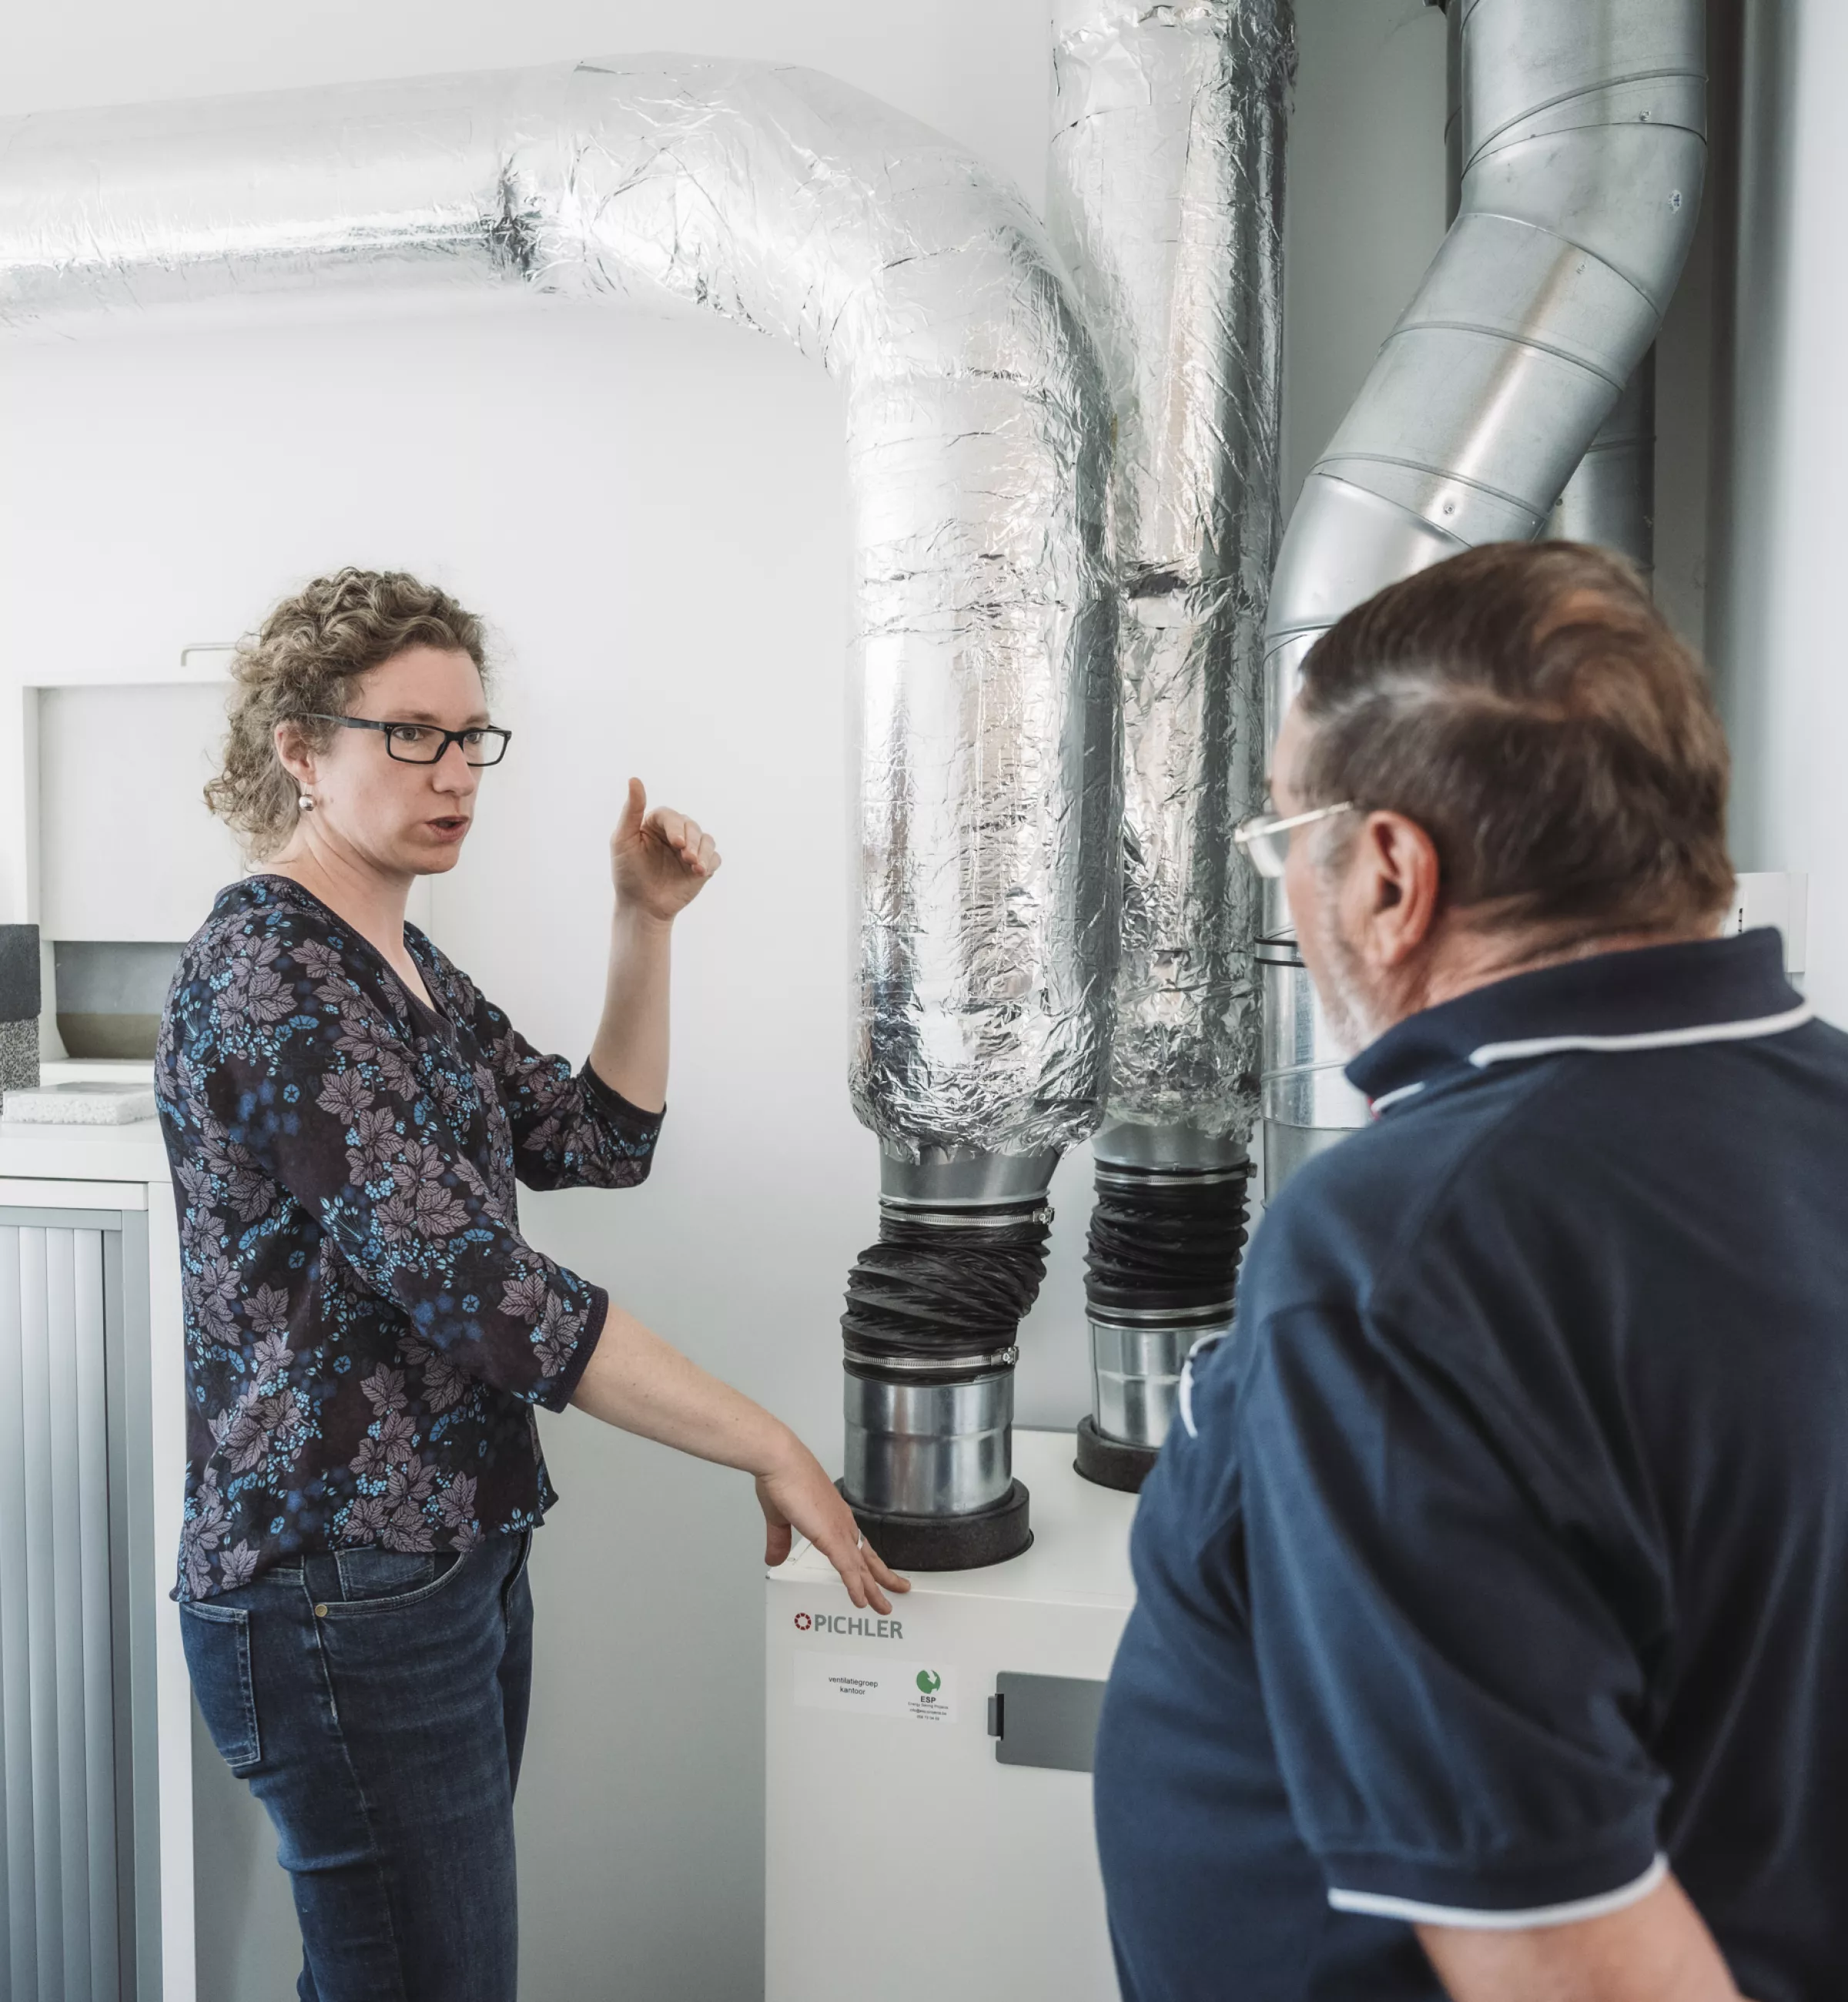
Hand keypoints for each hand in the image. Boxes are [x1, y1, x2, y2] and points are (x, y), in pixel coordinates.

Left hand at [611, 776, 720, 923]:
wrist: (642, 907)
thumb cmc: (627, 873)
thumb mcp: (622, 840)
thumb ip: (631, 811)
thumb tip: (634, 779)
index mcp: (656, 824)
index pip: (670, 816)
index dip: (676, 827)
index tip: (676, 843)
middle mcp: (675, 834)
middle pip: (691, 826)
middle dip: (692, 841)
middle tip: (686, 858)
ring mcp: (691, 850)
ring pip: (706, 840)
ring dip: (703, 851)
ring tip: (695, 866)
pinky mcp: (702, 867)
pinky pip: (715, 858)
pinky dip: (711, 862)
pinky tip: (702, 872)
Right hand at [756, 1434, 909, 1614]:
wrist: (782, 1462)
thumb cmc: (782, 1479)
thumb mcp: (780, 1517)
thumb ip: (780, 1541)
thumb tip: (774, 1559)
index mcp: (834, 1516)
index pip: (857, 1544)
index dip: (867, 1561)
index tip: (876, 1572)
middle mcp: (842, 1523)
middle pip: (868, 1557)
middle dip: (883, 1578)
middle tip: (899, 1591)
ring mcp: (839, 1530)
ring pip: (862, 1567)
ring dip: (874, 1589)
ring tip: (885, 1607)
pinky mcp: (831, 1537)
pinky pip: (848, 1568)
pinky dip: (856, 1586)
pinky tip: (862, 1601)